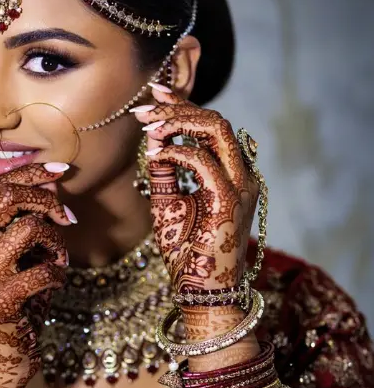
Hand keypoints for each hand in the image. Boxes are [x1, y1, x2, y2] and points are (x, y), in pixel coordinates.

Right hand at [0, 163, 73, 387]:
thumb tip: (53, 184)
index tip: (60, 171)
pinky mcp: (1, 300)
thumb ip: (30, 223)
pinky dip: (59, 274)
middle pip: (7, 197)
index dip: (30, 172)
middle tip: (64, 218)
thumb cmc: (15, 305)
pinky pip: (44, 270)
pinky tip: (55, 284)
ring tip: (58, 258)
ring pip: (29, 228)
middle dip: (45, 199)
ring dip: (56, 241)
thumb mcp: (21, 260)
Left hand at [134, 88, 258, 298]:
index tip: (155, 95)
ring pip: (217, 131)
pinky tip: (156, 152)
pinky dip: (178, 152)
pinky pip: (204, 162)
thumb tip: (154, 138)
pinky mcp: (228, 201)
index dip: (184, 106)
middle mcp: (241, 176)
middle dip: (179, 107)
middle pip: (216, 122)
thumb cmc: (187, 252)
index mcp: (230, 174)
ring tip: (150, 123)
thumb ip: (165, 171)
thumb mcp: (168, 203)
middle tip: (146, 106)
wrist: (202, 291)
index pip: (212, 128)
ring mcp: (239, 187)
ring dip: (180, 122)